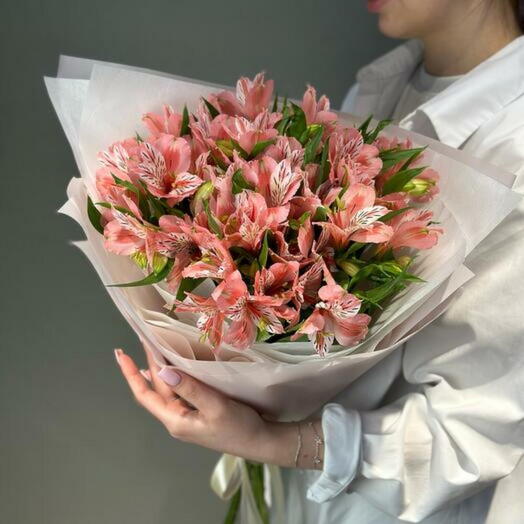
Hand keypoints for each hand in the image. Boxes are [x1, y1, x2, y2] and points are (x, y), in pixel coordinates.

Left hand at [114, 343, 309, 466]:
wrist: (261, 442)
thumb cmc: (238, 427)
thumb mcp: (215, 406)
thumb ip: (189, 388)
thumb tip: (162, 370)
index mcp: (176, 419)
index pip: (145, 395)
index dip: (130, 374)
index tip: (120, 354)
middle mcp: (177, 418)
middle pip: (157, 388)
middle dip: (148, 364)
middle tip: (145, 337)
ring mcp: (188, 415)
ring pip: (169, 388)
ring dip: (161, 368)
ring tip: (154, 346)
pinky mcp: (200, 411)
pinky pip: (181, 390)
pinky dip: (176, 374)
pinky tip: (176, 365)